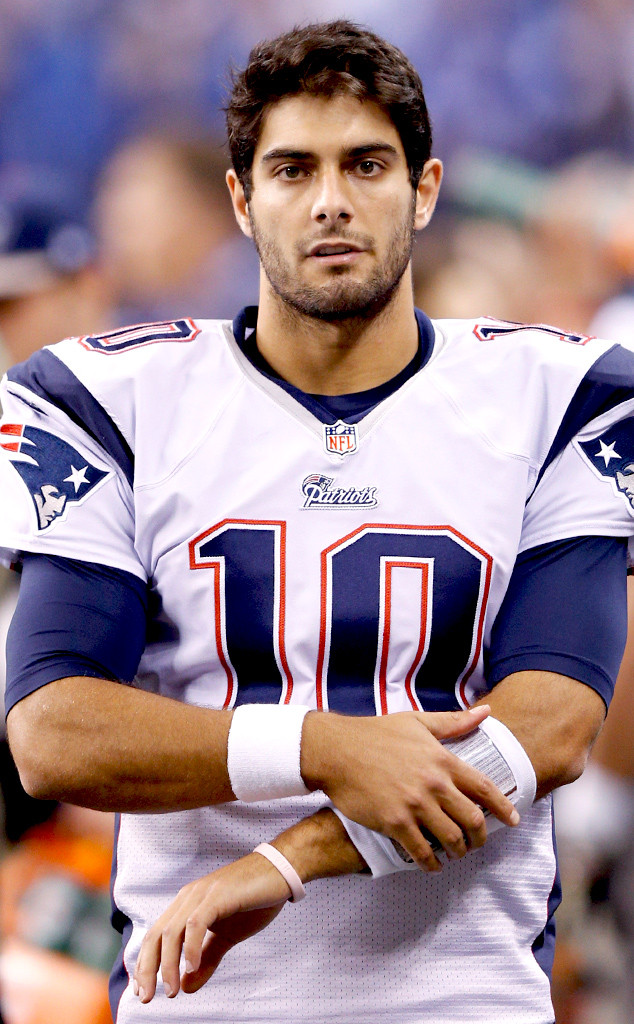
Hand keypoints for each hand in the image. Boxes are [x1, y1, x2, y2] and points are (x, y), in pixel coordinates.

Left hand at [134, 852, 289, 1002]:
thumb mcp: (227, 936)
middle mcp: (188, 898)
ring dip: (168, 964)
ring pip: (172, 932)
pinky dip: (190, 947)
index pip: (156, 936)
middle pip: (156, 935)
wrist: (280, 872)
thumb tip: (186, 987)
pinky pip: (196, 924)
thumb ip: (207, 959)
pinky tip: (192, 967)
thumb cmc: (254, 899)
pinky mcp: (217, 895)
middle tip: (148, 997)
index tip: (143, 991)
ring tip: (172, 990)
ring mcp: (201, 894)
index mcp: (186, 905)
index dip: (146, 964)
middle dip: (148, 968)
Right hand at [301, 705, 519, 870]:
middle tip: (478, 842)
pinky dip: (431, 863)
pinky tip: (431, 865)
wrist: (337, 749)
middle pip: (472, 819)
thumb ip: (454, 722)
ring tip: (455, 853)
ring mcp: (414, 805)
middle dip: (480, 836)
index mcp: (442, 760)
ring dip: (458, 851)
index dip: (503, 807)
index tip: (513, 820)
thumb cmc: (376, 733)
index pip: (484, 788)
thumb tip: (486, 712)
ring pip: (450, 839)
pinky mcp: (394, 822)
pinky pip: (421, 851)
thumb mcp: (417, 721)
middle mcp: (433, 784)